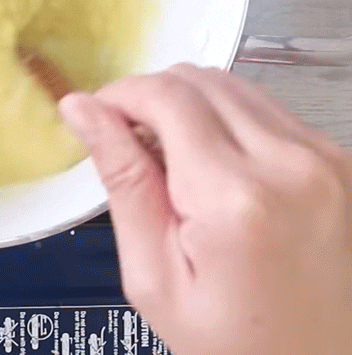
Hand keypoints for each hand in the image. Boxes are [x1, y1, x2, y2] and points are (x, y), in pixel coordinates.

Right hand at [59, 64, 351, 354]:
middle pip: (196, 80)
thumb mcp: (155, 276)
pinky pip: (264, 106)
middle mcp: (290, 164)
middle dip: (150, 99)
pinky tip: (215, 163)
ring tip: (175, 160)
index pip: (165, 95)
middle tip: (134, 145)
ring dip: (189, 105)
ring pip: (230, 84)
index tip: (100, 118)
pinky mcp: (338, 159)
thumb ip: (123, 180)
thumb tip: (82, 109)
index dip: (121, 95)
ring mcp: (324, 158)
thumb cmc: (235, 342)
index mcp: (236, 198)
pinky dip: (227, 119)